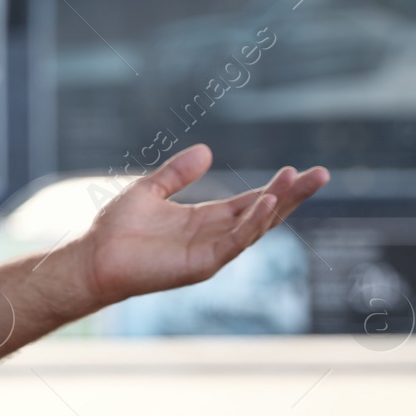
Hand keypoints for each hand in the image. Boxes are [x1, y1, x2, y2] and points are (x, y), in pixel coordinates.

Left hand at [66, 144, 327, 308]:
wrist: (93, 257)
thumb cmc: (115, 229)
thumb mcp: (150, 189)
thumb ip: (178, 173)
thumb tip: (207, 150)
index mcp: (204, 219)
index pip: (250, 202)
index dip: (276, 188)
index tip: (300, 170)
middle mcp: (213, 236)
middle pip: (263, 213)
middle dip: (292, 196)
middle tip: (322, 174)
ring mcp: (210, 252)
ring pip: (255, 227)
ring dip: (277, 204)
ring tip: (298, 180)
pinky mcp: (201, 265)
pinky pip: (234, 243)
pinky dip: (251, 224)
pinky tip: (264, 202)